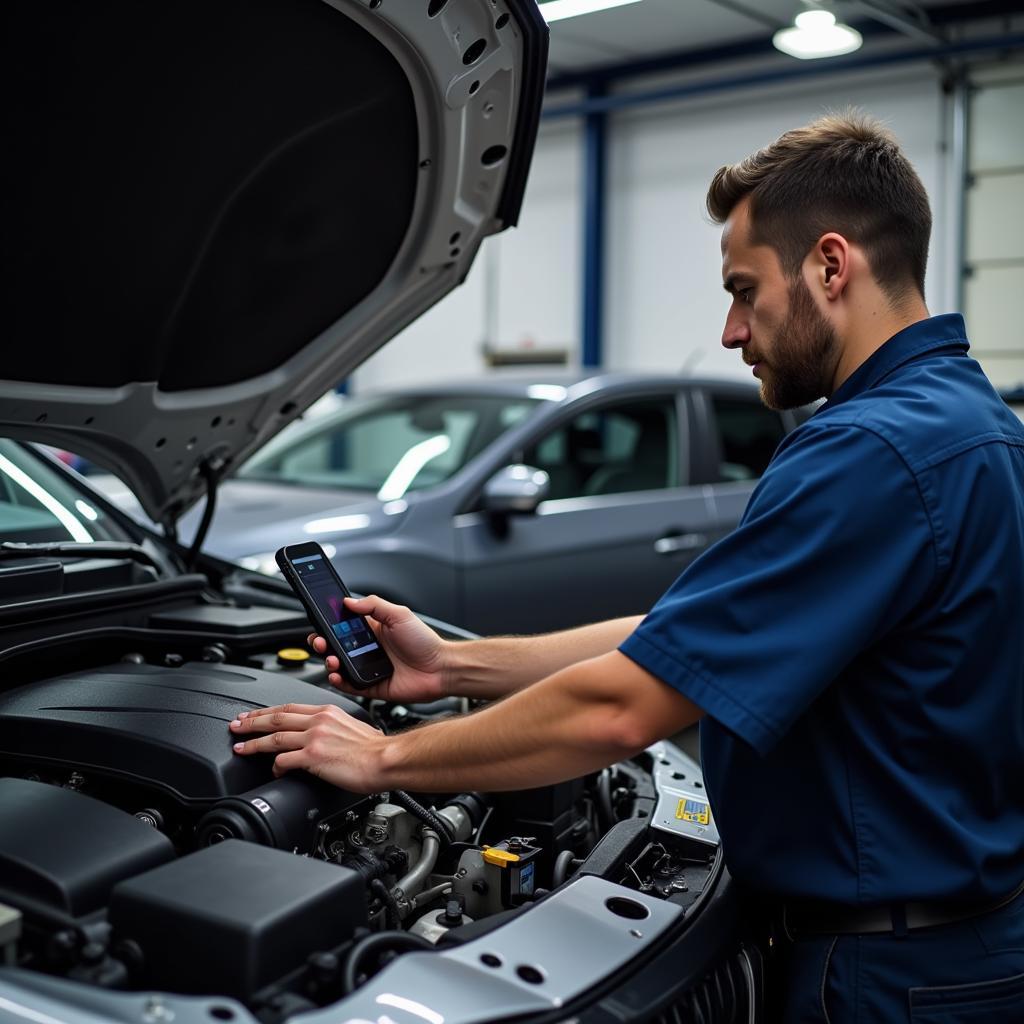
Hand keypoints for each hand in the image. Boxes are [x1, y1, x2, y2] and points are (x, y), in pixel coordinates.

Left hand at [230, 703, 384, 791]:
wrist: (386, 759)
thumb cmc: (375, 749)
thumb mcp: (352, 726)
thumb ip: (333, 727)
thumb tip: (323, 737)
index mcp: (327, 711)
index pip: (289, 707)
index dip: (267, 711)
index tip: (254, 715)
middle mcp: (318, 721)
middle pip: (276, 718)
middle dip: (252, 722)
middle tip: (236, 725)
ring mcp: (314, 738)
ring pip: (274, 737)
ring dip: (254, 742)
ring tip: (240, 747)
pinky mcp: (313, 757)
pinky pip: (284, 760)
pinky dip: (274, 766)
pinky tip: (272, 771)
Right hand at [310, 594, 448, 702]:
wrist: (440, 668)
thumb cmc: (425, 642)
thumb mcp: (399, 615)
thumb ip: (373, 605)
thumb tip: (349, 600)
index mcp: (371, 630)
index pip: (342, 625)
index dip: (328, 624)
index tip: (318, 621)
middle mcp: (366, 649)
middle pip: (335, 646)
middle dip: (322, 643)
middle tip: (319, 641)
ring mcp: (367, 668)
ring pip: (339, 666)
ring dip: (329, 661)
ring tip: (331, 658)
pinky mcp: (371, 686)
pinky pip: (349, 685)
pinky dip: (339, 681)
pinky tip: (337, 675)